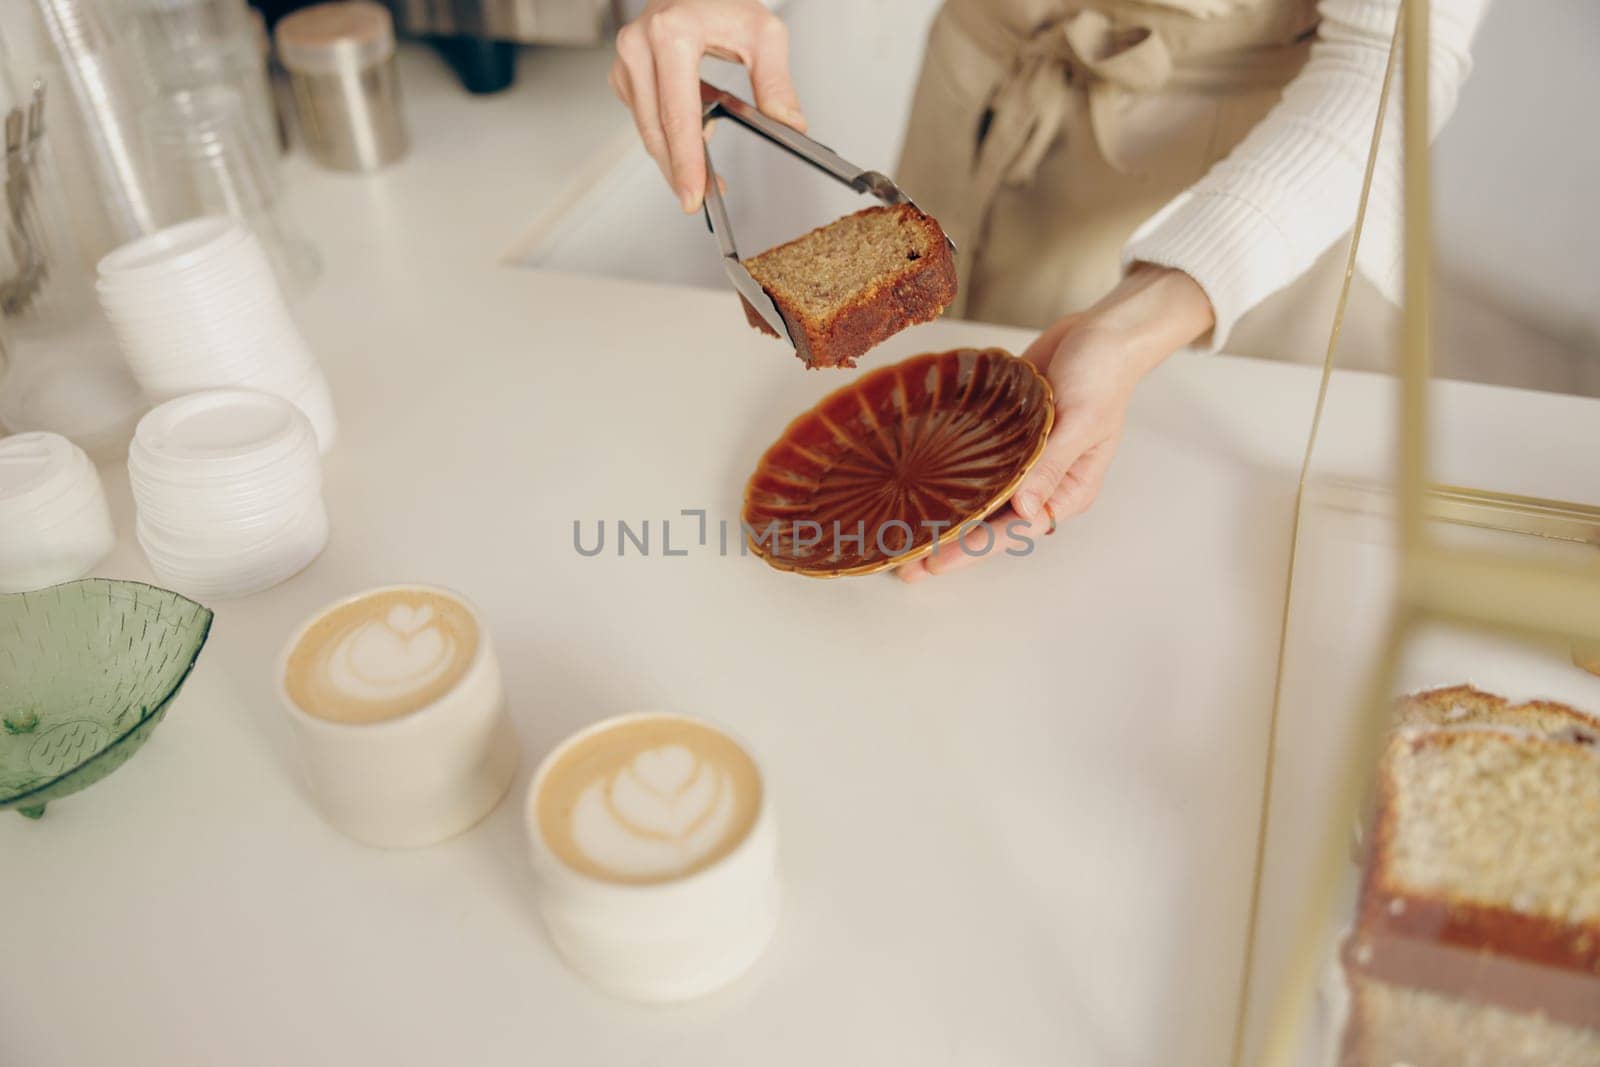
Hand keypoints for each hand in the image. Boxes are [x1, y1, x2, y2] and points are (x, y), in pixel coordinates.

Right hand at [610, 0, 805, 212]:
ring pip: (646, 128)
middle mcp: (640, 44)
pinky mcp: (624, 72)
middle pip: (655, 129)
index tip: (693, 193)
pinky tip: (693, 136)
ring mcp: (627, 59)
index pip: (678, 114)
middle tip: (699, 198)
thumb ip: (777, 82)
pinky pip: (644, 116)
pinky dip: (667, 134)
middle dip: (677, 170)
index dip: (686, 161)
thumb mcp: (763, 34)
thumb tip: (788, 123)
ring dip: (673, 156)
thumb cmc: (723, 0)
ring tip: (704, 174)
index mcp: (672, 33)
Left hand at [897, 264, 1215, 582]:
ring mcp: (1018, 460)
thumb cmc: (1103, 376)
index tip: (933, 563)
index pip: (1013, 531)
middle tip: (901, 564)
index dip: (972, 549)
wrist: (1099, 332)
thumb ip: (1051, 465)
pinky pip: (969, 459)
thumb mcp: (1082, 421)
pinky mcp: (1002, 435)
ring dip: (939, 512)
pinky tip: (910, 481)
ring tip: (896, 531)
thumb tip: (1024, 510)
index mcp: (1067, 492)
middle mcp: (1040, 483)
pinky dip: (943, 471)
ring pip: (973, 495)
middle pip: (987, 521)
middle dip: (946, 541)